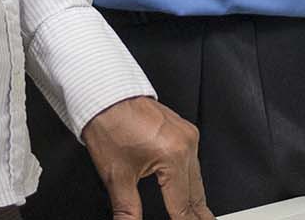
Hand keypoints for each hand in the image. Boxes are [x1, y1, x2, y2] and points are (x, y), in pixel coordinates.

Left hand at [81, 96, 209, 219]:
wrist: (105, 97)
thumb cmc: (109, 127)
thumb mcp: (117, 177)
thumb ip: (127, 210)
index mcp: (172, 157)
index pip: (183, 205)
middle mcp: (186, 145)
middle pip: (197, 194)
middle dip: (199, 215)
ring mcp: (188, 135)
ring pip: (198, 178)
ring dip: (197, 200)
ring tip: (198, 217)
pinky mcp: (184, 131)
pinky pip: (194, 162)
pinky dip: (192, 180)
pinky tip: (190, 192)